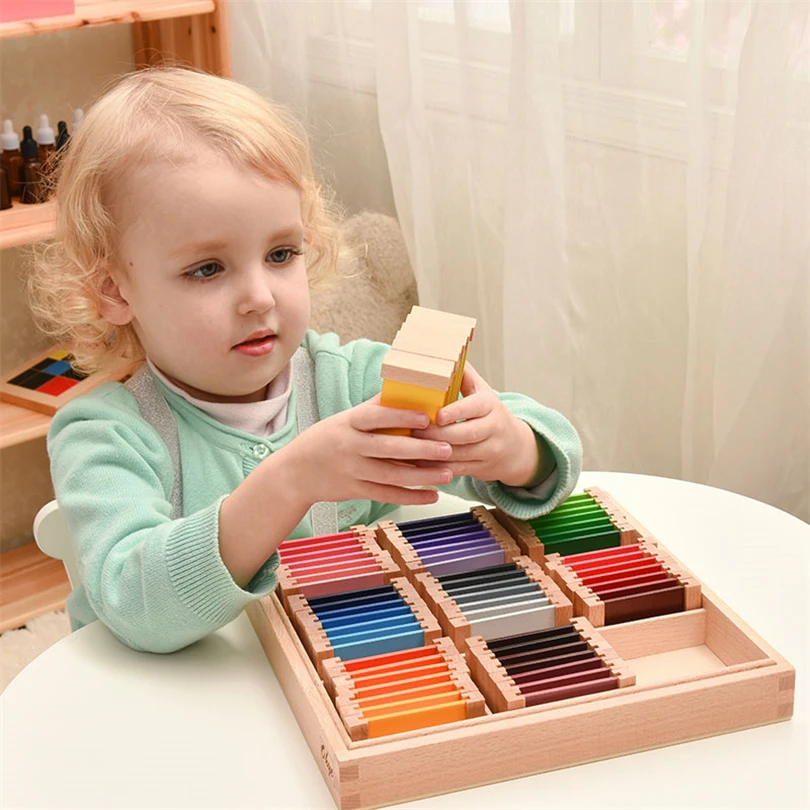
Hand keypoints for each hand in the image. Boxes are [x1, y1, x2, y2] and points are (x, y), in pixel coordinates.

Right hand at [283, 394, 454, 506]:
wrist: (295, 473)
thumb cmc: (326, 439)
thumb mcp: (344, 419)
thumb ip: (373, 408)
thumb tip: (405, 388)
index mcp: (348, 423)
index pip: (377, 417)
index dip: (401, 417)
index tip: (427, 418)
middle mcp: (349, 447)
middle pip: (389, 449)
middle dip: (421, 450)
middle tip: (447, 448)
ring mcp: (352, 471)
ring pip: (392, 476)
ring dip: (422, 476)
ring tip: (448, 473)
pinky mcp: (355, 491)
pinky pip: (387, 495)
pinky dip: (411, 497)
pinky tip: (431, 494)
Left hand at [412, 365, 540, 486]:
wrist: (517, 448)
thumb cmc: (491, 414)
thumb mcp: (483, 392)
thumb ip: (465, 375)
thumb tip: (445, 351)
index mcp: (491, 406)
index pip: (474, 408)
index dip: (456, 412)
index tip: (438, 415)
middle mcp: (493, 429)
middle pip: (464, 434)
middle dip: (437, 434)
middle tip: (412, 431)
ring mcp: (489, 451)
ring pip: (459, 455)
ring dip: (433, 453)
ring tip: (410, 447)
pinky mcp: (481, 469)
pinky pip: (456, 470)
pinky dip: (436, 468)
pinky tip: (418, 464)